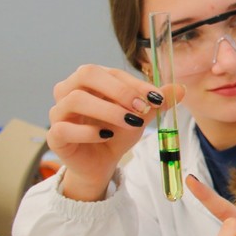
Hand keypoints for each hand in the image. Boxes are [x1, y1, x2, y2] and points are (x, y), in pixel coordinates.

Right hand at [48, 65, 178, 200]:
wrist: (102, 162)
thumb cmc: (118, 132)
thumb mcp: (141, 116)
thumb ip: (157, 102)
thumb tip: (181, 88)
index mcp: (90, 80)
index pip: (111, 72)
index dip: (135, 83)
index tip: (157, 98)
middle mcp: (69, 90)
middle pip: (87, 74)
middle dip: (119, 90)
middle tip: (142, 108)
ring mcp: (59, 112)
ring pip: (75, 100)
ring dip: (107, 110)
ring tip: (130, 122)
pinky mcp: (54, 135)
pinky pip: (64, 128)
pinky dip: (88, 132)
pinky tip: (106, 136)